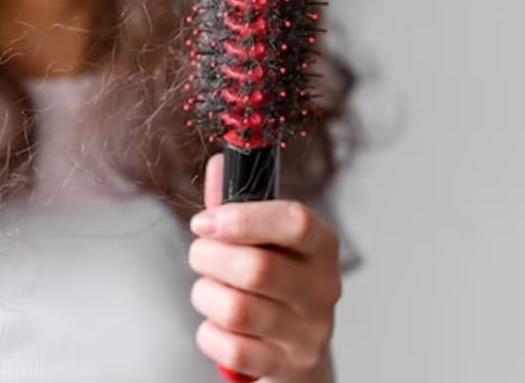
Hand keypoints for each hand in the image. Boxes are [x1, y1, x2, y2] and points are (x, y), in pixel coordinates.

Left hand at [188, 154, 340, 381]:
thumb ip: (238, 203)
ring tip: (210, 291)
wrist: (296, 354)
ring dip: (206, 296)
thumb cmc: (274, 285)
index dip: (243, 218)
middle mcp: (323, 290)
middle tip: (200, 255)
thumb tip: (219, 162)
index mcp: (321, 247)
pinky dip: (209, 334)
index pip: (296, 222)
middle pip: (257, 269)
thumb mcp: (264, 241)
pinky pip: (230, 348)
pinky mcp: (288, 368)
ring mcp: (308, 333)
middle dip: (209, 258)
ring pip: (237, 309)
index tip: (204, 221)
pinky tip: (218, 325)